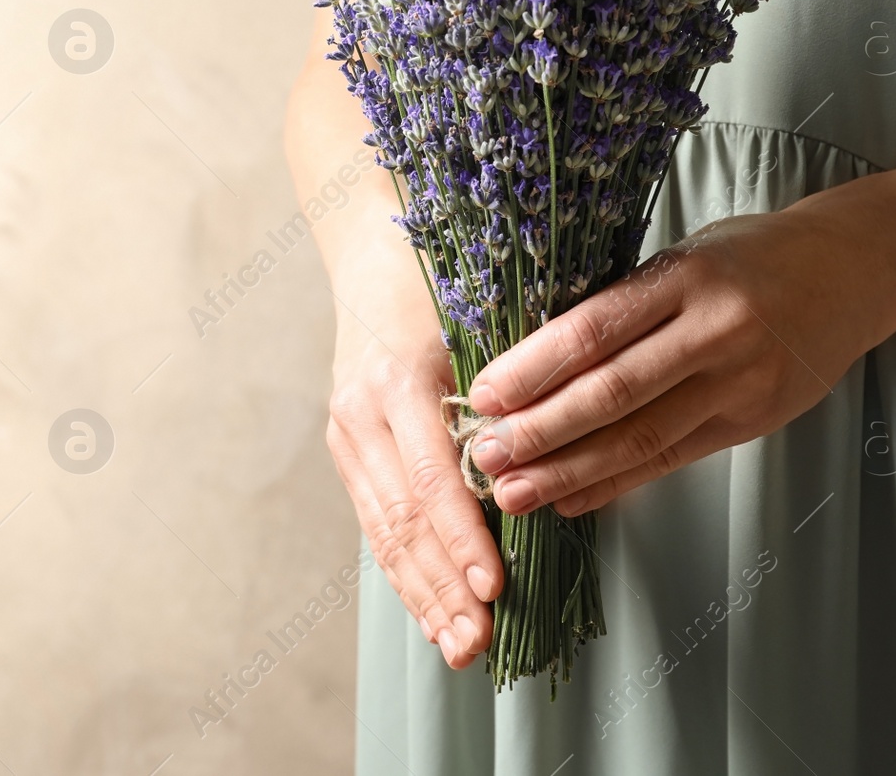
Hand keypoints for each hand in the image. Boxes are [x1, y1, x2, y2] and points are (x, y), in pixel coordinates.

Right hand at [325, 245, 503, 668]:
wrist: (370, 249)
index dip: (463, 539)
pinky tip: (431, 611)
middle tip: (481, 643)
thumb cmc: (443, 276)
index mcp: (397, 378)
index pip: (431, 478)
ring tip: (458, 646)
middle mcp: (361, 412)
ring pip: (385, 531)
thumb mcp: (479, 318)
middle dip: (444, 588)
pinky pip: (376, 521)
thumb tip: (549, 469)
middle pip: (403, 520)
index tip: (497, 587)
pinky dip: (406, 570)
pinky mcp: (346, 446)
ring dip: (423, 594)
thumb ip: (506, 392)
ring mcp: (346, 432)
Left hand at [465, 206, 892, 516]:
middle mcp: (715, 331)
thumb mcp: (684, 256)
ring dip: (570, 471)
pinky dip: (617, 483)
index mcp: (685, 277)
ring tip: (515, 493)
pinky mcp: (755, 421)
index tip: (483, 394)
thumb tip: (530, 358)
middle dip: (541, 431)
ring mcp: (741, 382)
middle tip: (484, 458)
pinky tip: (571, 499)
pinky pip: (673, 460)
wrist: (857, 269)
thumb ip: (623, 303)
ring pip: (642, 437)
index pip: (596, 329)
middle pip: (614, 392)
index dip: (534, 368)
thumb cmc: (750, 256)